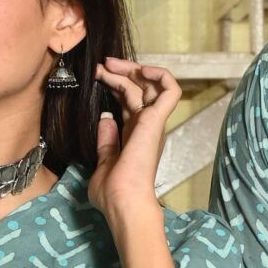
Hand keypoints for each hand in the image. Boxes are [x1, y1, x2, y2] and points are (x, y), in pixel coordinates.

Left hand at [85, 57, 181, 230]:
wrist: (124, 202)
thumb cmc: (113, 193)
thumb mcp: (102, 163)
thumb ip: (106, 141)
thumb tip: (105, 118)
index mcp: (133, 135)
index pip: (128, 102)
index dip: (114, 85)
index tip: (98, 76)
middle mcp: (146, 126)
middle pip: (138, 89)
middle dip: (120, 72)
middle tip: (102, 65)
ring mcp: (153, 123)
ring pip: (150, 85)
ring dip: (132, 69)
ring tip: (110, 64)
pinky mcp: (157, 120)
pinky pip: (170, 89)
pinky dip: (160, 75)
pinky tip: (142, 69)